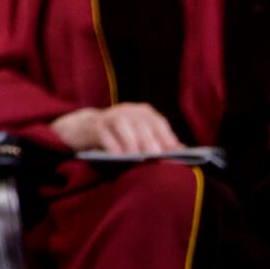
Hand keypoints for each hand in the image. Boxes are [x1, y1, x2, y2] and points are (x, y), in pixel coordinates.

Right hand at [51, 103, 182, 153]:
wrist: (86, 129)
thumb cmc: (120, 137)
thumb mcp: (141, 135)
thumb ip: (160, 141)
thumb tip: (183, 149)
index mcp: (143, 111)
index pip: (158, 123)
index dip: (166, 138)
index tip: (172, 153)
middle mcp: (128, 110)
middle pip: (142, 126)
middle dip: (150, 143)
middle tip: (155, 158)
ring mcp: (110, 115)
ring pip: (124, 128)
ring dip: (131, 145)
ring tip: (137, 158)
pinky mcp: (96, 125)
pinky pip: (107, 136)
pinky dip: (114, 147)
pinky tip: (118, 156)